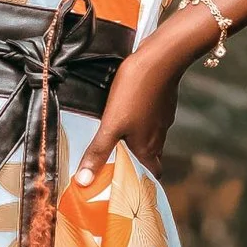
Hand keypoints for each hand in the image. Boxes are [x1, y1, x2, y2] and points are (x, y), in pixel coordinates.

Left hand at [73, 46, 184, 185]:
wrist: (161, 58)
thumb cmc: (136, 91)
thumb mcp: (111, 124)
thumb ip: (98, 152)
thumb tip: (84, 182)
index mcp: (147, 148)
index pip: (151, 176)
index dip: (142, 184)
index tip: (128, 188)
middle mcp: (158, 138)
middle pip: (150, 159)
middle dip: (137, 164)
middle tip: (118, 165)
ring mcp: (162, 120)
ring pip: (151, 139)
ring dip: (138, 143)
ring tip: (118, 142)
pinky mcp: (162, 104)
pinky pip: (152, 121)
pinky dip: (142, 124)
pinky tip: (129, 115)